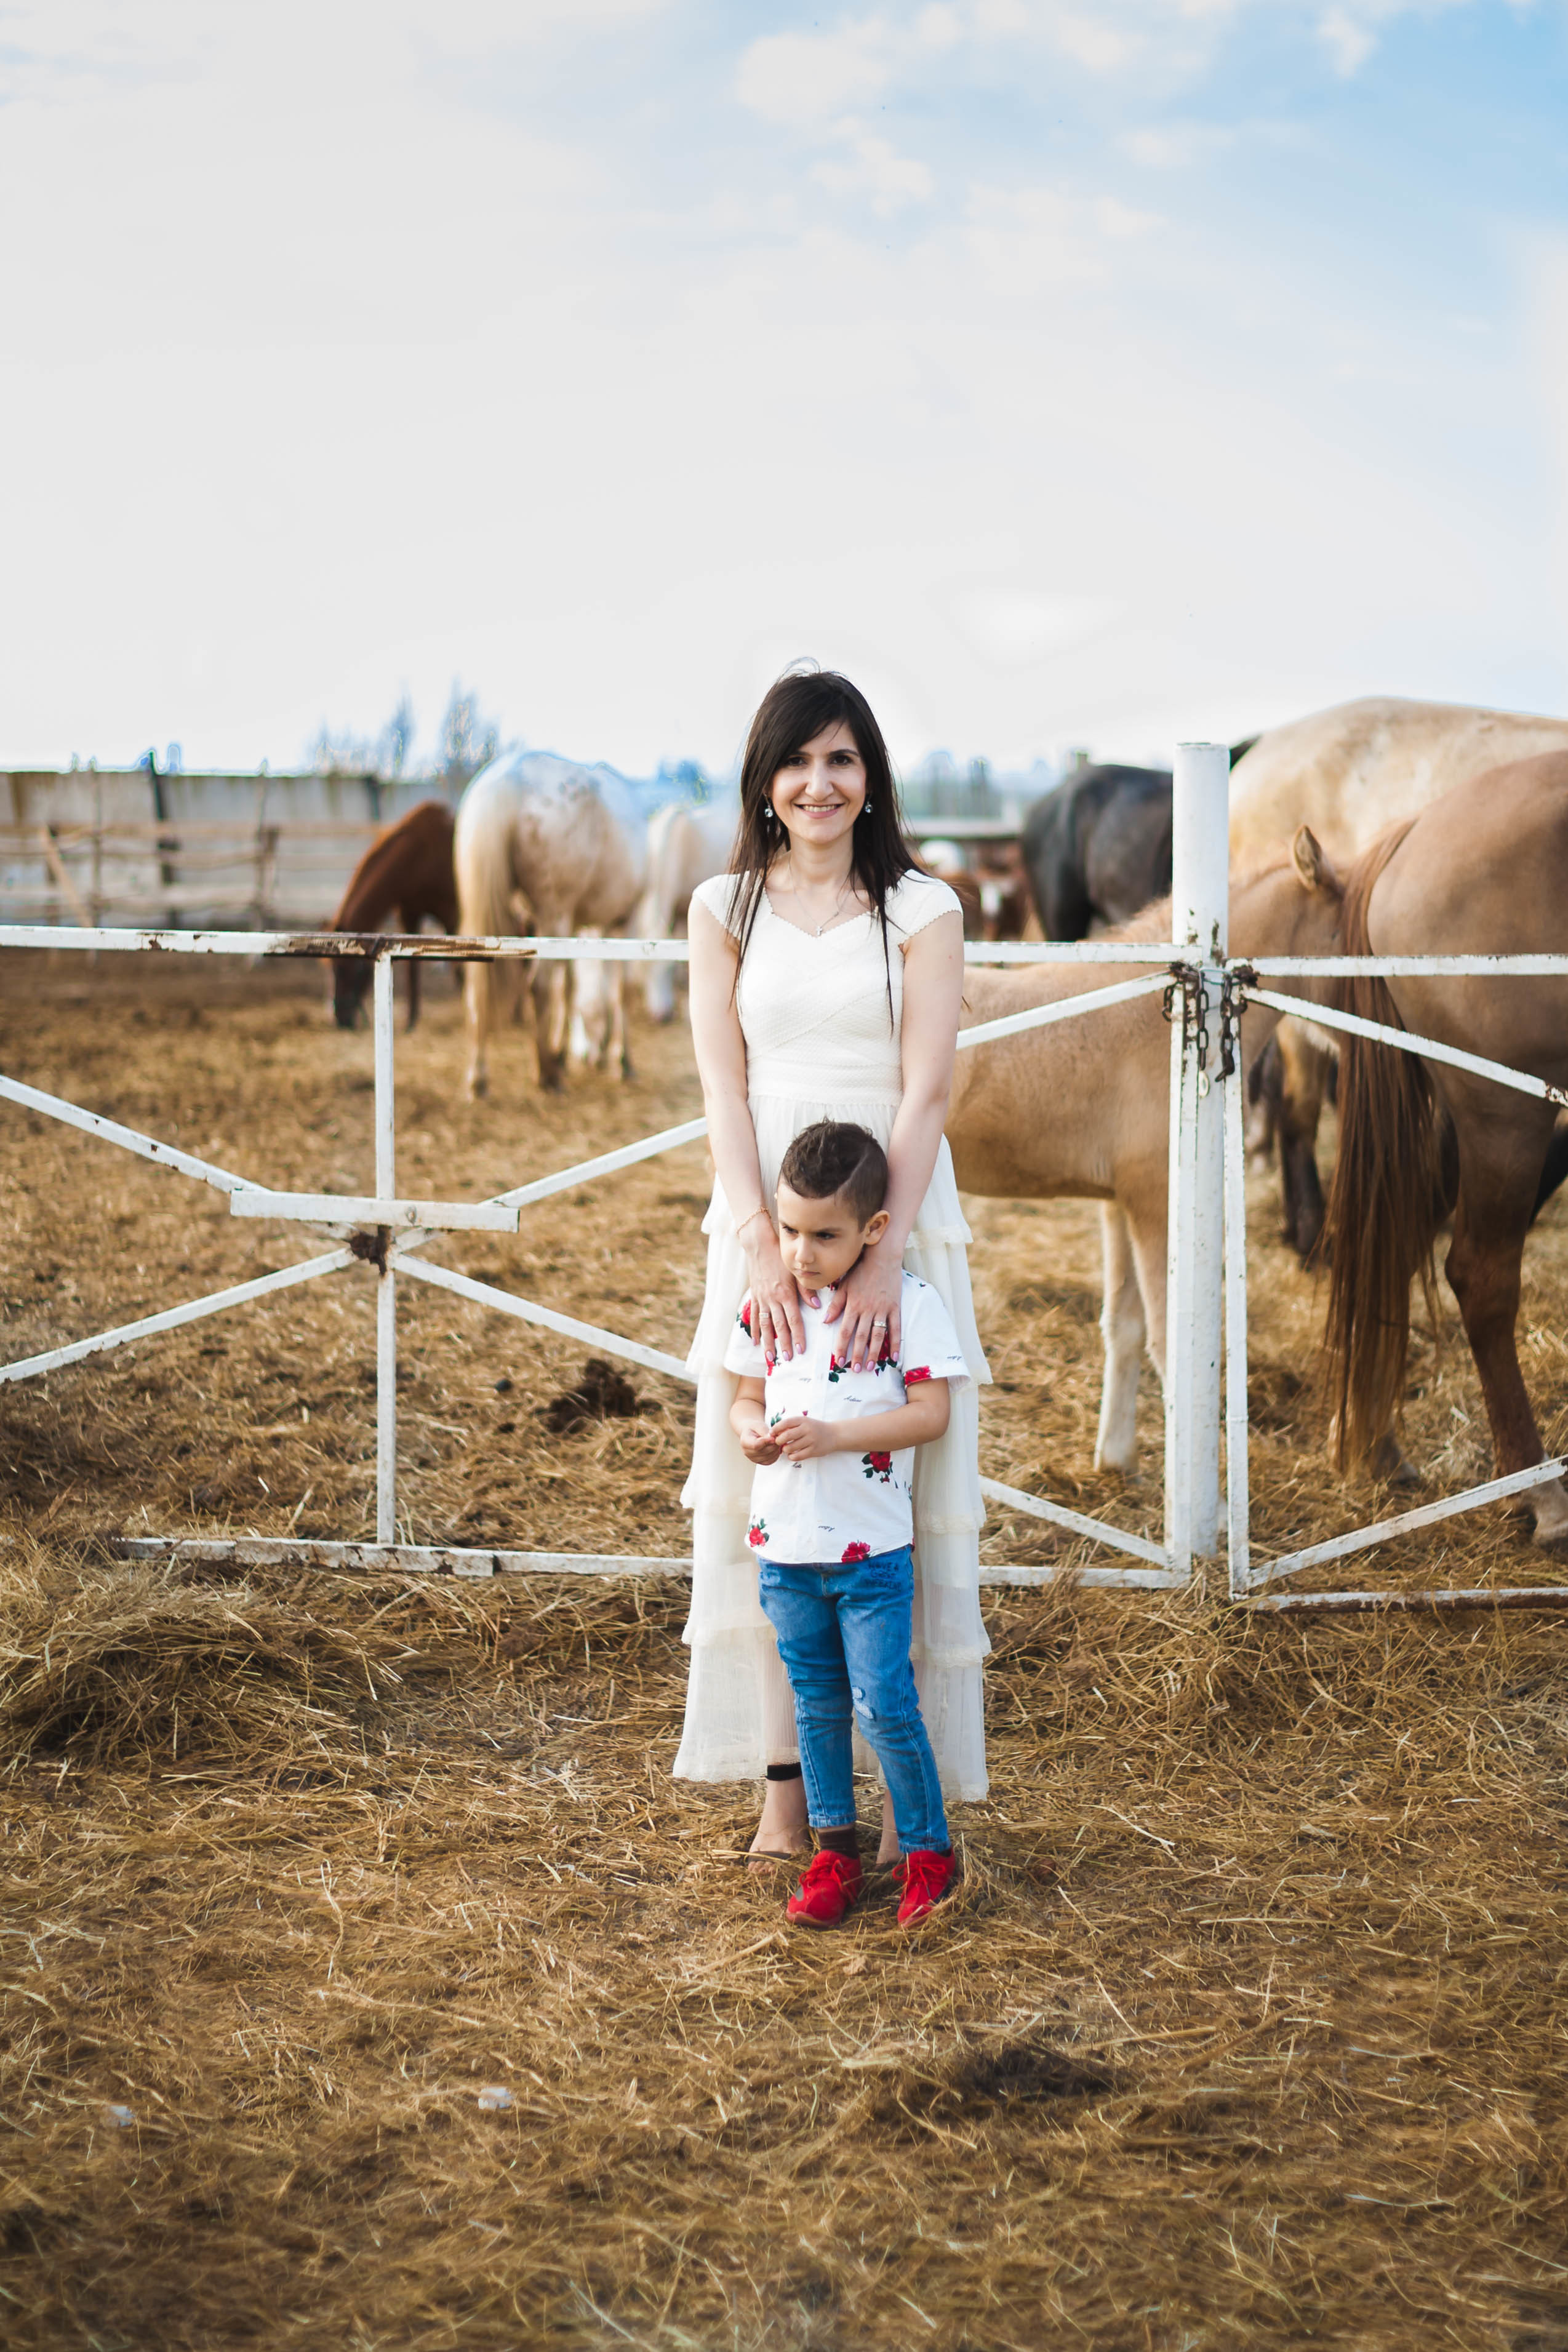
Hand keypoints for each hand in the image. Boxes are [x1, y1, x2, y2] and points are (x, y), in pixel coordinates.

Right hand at [737, 1425, 781, 1464]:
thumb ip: (764, 1431)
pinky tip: (775, 1447)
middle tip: (776, 1436)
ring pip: (770, 1456)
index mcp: (745, 1442)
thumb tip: (772, 1438)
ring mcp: (754, 1459)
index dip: (766, 1442)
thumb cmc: (755, 1428)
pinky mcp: (761, 1462)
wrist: (752, 1433)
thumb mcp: (758, 1425)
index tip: (773, 1438)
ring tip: (775, 1440)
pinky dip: (776, 1453)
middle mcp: (747, 1452)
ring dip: (776, 1448)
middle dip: (773, 1444)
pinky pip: (772, 1460)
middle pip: (765, 1452)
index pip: (755, 1445)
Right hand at [741, 1217, 806, 1362]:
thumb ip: (806, 1290)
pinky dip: (755, 1330)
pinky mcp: (755, 1296)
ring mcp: (762, 1299)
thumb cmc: (781, 1258)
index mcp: (786, 1294)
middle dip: (784, 1344)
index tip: (801, 1349)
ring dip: (768, 1342)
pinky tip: (756, 1342)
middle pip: (779, 1326)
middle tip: (788, 1359)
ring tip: (770, 1357)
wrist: (759, 1246)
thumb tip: (817, 1305)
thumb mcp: (796, 1272)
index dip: (798, 1336)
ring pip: (765, 1325)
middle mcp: (773, 1299)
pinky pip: (755, 1316)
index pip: (794, 1320)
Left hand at [770, 1414, 836, 1464]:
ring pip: (790, 1447)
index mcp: (803, 1420)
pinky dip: (791, 1456)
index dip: (775, 1429)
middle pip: (786, 1436)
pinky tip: (792, 1454)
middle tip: (778, 1443)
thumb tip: (774, 1433)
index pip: (785, 1423)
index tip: (771, 1433)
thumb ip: (791, 1426)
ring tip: (786, 1449)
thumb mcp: (804, 1422)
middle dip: (778, 1441)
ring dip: (785, 1450)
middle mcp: (807, 1429)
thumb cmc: (815, 1428)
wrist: (834, 1434)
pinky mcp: (814, 1451)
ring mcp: (811, 1440)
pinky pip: (797, 1456)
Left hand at [821, 1240, 900, 1370]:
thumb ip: (835, 1305)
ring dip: (874, 1353)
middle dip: (856, 1354)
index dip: (841, 1346)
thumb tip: (824, 1321)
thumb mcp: (843, 1286)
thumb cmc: (860, 1271)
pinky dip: (896, 1343)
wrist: (881, 1257)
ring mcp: (882, 1309)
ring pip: (877, 1335)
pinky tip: (894, 1356)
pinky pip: (896, 1328)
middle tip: (854, 1369)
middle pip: (861, 1336)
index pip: (845, 1330)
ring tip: (869, 1367)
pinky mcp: (895, 1307)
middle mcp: (867, 1309)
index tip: (838, 1361)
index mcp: (853, 1305)